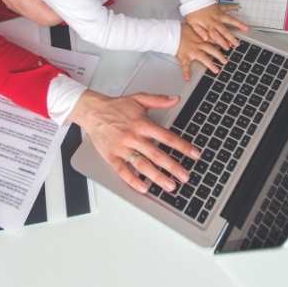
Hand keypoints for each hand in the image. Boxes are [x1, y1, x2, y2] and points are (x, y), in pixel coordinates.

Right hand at [69, 90, 200, 194]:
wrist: (92, 111)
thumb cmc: (115, 107)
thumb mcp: (138, 98)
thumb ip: (158, 100)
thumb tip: (175, 99)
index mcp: (142, 124)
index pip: (167, 137)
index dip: (182, 146)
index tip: (194, 154)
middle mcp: (133, 137)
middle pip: (157, 154)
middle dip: (173, 167)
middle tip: (186, 176)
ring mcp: (122, 148)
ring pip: (142, 165)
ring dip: (157, 177)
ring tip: (170, 186)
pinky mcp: (111, 156)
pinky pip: (123, 171)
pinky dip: (133, 180)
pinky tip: (144, 188)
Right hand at [176, 22, 227, 80]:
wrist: (171, 32)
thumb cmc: (181, 30)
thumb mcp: (194, 27)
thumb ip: (202, 31)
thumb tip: (209, 31)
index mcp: (201, 38)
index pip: (214, 41)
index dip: (222, 44)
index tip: (229, 46)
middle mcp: (198, 45)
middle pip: (212, 50)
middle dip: (220, 56)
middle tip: (226, 61)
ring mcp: (192, 51)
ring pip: (204, 58)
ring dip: (210, 64)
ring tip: (216, 70)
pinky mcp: (184, 56)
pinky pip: (185, 65)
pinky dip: (186, 72)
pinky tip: (187, 78)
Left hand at [184, 3, 246, 50]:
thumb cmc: (192, 11)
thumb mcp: (192, 23)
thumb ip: (200, 31)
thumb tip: (206, 39)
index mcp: (208, 25)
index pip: (216, 36)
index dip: (222, 42)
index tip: (227, 48)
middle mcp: (215, 20)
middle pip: (225, 30)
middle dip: (231, 38)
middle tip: (237, 43)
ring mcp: (218, 13)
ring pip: (230, 19)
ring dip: (238, 24)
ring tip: (245, 28)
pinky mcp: (219, 7)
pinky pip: (227, 7)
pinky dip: (233, 6)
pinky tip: (238, 7)